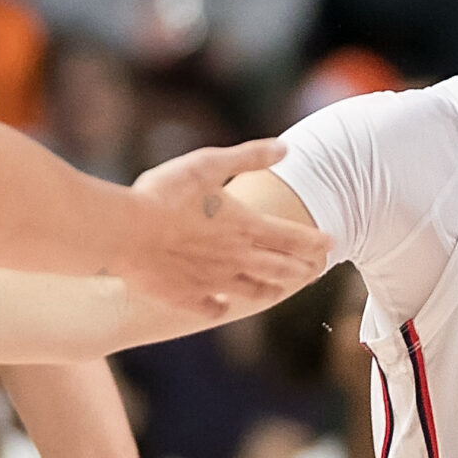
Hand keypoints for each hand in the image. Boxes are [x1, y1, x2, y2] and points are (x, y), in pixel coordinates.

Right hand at [127, 142, 330, 317]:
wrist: (125, 232)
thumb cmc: (164, 193)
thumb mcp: (208, 164)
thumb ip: (249, 156)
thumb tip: (286, 148)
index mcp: (245, 226)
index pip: (293, 237)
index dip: (316, 242)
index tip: (331, 244)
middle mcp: (237, 259)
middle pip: (281, 268)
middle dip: (303, 269)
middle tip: (316, 271)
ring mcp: (213, 282)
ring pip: (254, 292)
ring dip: (272, 290)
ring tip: (282, 290)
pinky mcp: (187, 298)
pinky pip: (213, 309)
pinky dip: (222, 307)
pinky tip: (224, 305)